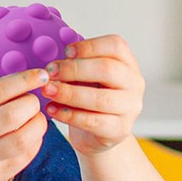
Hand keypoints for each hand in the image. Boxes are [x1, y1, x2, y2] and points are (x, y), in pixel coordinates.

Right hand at [0, 68, 49, 180]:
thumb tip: (27, 80)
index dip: (23, 80)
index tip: (40, 75)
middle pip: (11, 116)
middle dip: (31, 103)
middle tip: (33, 101)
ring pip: (22, 140)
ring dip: (38, 124)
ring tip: (35, 118)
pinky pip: (24, 157)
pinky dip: (35, 142)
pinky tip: (31, 135)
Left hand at [41, 34, 143, 154]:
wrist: (96, 134)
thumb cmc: (89, 99)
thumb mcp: (86, 77)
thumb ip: (76, 66)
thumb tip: (53, 64)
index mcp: (127, 63)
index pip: (115, 45)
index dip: (89, 46)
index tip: (66, 52)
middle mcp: (134, 83)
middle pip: (108, 69)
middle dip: (74, 69)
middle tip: (50, 72)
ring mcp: (130, 108)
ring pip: (100, 98)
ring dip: (69, 93)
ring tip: (47, 90)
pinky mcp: (119, 130)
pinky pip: (92, 121)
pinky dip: (68, 114)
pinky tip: (52, 109)